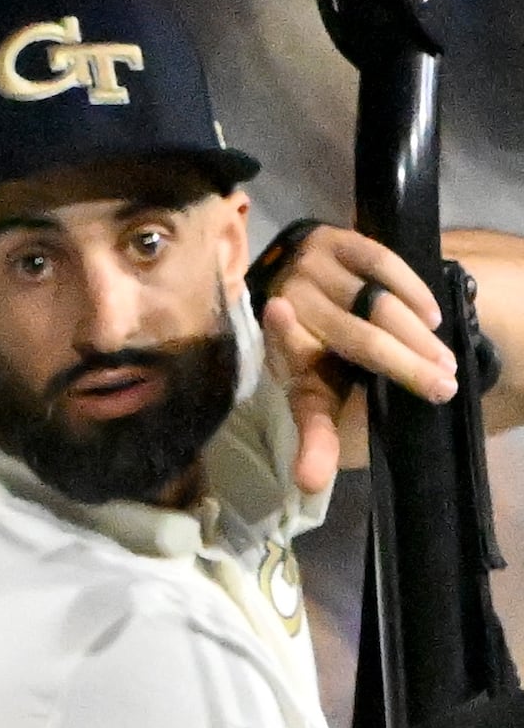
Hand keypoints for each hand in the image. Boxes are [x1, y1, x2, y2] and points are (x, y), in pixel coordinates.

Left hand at [259, 225, 461, 494]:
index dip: (293, 360)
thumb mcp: (312, 393)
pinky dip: (411, 291)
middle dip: (404, 367)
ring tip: (444, 362)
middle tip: (443, 387)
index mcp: (283, 352)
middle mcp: (290, 306)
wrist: (300, 274)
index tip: (291, 347)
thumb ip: (314, 437)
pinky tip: (430, 317)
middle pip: (356, 341)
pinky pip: (381, 264)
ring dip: (415, 336)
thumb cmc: (317, 348)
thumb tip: (307, 486)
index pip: (289, 361)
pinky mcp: (336, 241)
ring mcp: (311, 270)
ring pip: (374, 306)